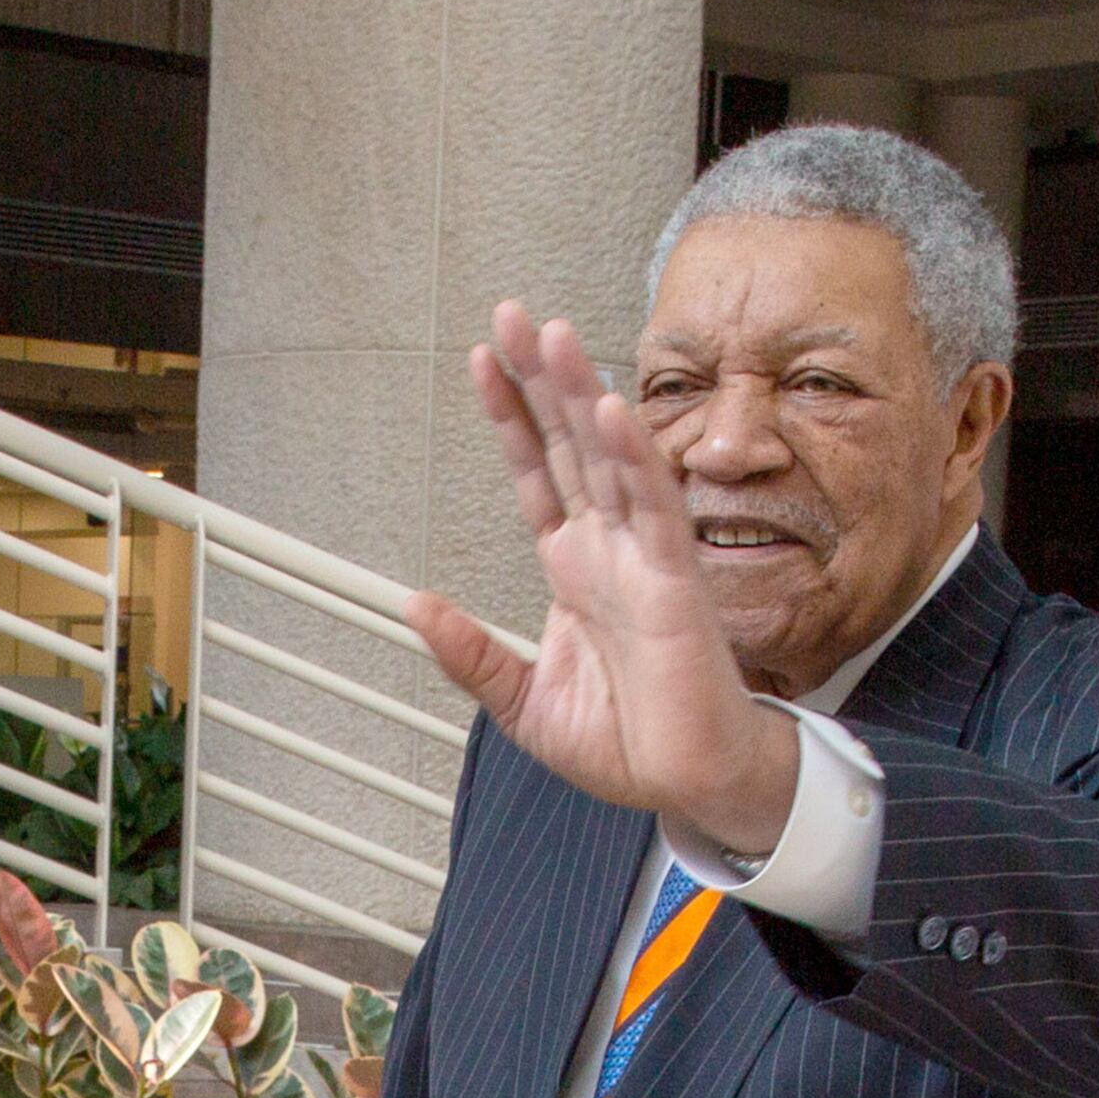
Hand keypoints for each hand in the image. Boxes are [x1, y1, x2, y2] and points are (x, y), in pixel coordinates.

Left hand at [402, 304, 801, 857]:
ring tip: (554, 335)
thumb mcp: (520, 702)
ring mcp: (643, 558)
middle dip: (543, 378)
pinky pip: (655, 509)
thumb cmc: (624, 742)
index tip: (482, 358)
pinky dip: (634, 459)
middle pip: (570, 443)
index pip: (536, 472)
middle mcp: (609, 548)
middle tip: (514, 314)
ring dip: (583, 395)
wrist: (685, 782)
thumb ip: (470, 654)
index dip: (511, 416)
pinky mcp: (675, 583)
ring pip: (610, 457)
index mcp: (574, 567)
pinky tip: (612, 413)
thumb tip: (413, 606)